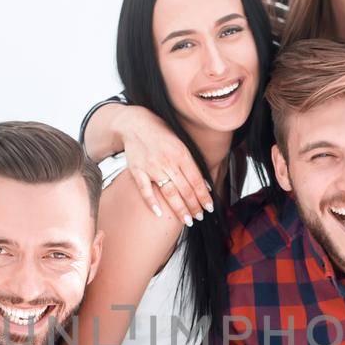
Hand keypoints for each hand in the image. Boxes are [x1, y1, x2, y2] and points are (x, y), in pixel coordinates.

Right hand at [112, 106, 213, 223]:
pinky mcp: (137, 170)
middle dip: (194, 206)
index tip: (209, 207)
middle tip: (199, 217)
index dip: (204, 196)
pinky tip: (159, 213)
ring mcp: (151, 167)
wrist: (135, 123)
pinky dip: (152, 202)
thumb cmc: (160, 133)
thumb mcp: (181, 142)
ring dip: (179, 209)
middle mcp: (167, 161)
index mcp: (181, 153)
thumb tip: (205, 183)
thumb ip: (192, 162)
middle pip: (185, 189)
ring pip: (169, 193)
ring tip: (187, 220)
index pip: (196, 180)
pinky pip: (145, 190)